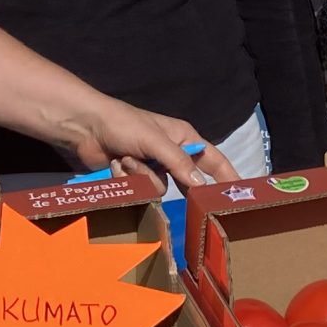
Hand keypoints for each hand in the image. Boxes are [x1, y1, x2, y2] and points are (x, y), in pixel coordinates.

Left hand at [49, 99, 240, 190]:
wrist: (85, 127)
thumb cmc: (124, 124)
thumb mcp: (155, 140)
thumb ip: (179, 162)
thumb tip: (201, 185)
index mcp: (184, 138)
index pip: (214, 160)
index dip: (228, 176)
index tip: (241, 193)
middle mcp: (172, 154)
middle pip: (188, 180)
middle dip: (179, 185)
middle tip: (190, 203)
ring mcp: (152, 167)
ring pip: (161, 189)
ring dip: (141, 176)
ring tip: (126, 159)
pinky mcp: (134, 178)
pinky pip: (141, 190)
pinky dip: (128, 179)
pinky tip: (115, 164)